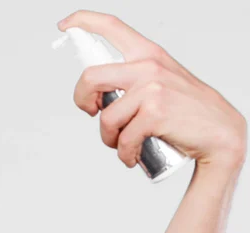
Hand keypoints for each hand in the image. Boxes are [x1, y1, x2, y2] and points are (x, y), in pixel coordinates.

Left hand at [58, 10, 246, 171]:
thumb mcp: (163, 81)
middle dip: (81, 101)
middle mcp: (148, 66)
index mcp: (148, 54)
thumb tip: (99, 93)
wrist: (221, 134)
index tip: (65, 24)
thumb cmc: (188, 111)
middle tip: (91, 113)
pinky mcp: (154, 114)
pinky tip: (130, 157)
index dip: (83, 21)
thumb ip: (134, 78)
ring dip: (109, 138)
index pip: (111, 26)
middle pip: (90, 78)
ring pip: (106, 117)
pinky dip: (123, 154)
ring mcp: (151, 89)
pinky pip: (123, 139)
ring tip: (123, 144)